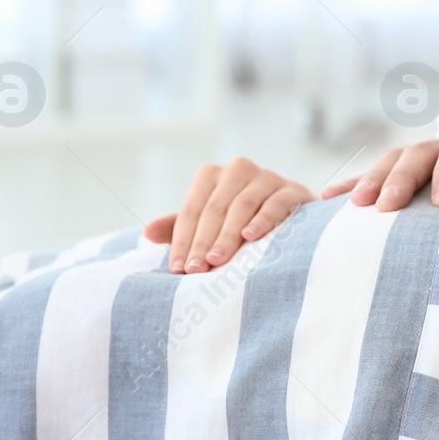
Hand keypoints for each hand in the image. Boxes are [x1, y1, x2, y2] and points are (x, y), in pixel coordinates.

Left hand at [145, 157, 315, 273]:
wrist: (291, 216)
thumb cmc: (240, 222)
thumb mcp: (207, 225)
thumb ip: (180, 228)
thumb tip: (147, 233)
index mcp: (212, 175)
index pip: (192, 209)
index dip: (183, 239)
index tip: (179, 268)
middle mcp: (238, 170)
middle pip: (215, 208)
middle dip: (203, 241)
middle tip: (196, 269)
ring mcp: (267, 177)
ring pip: (242, 205)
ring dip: (228, 235)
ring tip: (218, 260)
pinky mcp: (292, 189)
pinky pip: (275, 203)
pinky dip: (263, 219)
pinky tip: (251, 236)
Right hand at [321, 127, 438, 209]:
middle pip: (415, 156)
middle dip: (399, 180)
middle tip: (386, 206)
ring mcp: (415, 157)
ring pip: (388, 163)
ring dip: (369, 182)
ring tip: (354, 206)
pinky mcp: (398, 172)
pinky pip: (369, 176)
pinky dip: (347, 186)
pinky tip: (325, 201)